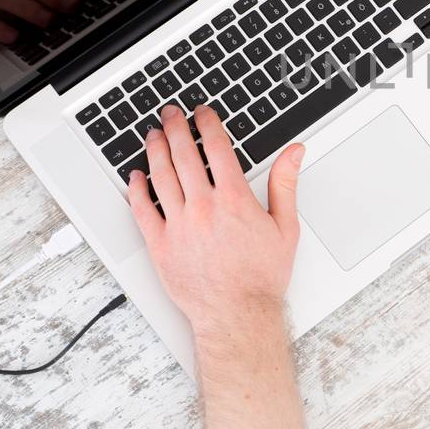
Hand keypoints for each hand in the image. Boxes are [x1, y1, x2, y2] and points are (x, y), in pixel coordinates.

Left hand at [126, 103, 304, 338]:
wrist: (238, 315)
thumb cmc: (261, 277)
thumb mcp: (285, 227)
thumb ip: (286, 184)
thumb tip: (294, 153)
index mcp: (233, 199)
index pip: (216, 147)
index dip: (207, 124)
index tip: (202, 113)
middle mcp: (202, 207)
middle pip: (183, 155)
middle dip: (176, 128)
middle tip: (170, 114)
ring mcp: (178, 225)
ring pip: (160, 176)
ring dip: (155, 150)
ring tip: (153, 135)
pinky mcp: (160, 245)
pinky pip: (142, 210)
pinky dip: (137, 190)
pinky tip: (136, 177)